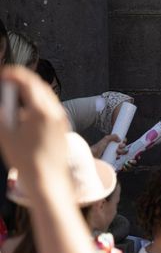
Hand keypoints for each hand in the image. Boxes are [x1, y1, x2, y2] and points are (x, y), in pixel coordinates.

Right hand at [0, 66, 71, 180]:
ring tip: (15, 92)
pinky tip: (27, 109)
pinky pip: (51, 106)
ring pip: (47, 96)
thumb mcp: (6, 135)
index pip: (28, 82)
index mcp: (41, 110)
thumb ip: (2, 114)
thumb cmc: (25, 159)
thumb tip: (3, 103)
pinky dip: (38, 101)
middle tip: (8, 80)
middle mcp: (55, 111)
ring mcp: (61, 118)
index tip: (3, 73)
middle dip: (23, 79)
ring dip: (31, 90)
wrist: (48, 178)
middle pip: (39, 86)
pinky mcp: (62, 126)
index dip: (14, 74)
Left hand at [90, 134, 120, 157]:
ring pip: (121, 152)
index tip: (123, 141)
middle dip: (122, 146)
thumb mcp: (104, 140)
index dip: (123, 141)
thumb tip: (119, 139)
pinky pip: (118, 158)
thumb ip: (111, 137)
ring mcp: (111, 154)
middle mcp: (111, 148)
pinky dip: (118, 157)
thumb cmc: (96, 148)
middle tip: (119, 147)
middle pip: (122, 146)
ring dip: (121, 151)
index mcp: (110, 142)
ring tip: (117, 151)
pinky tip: (116, 157)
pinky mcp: (111, 159)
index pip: (120, 141)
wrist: (92, 157)